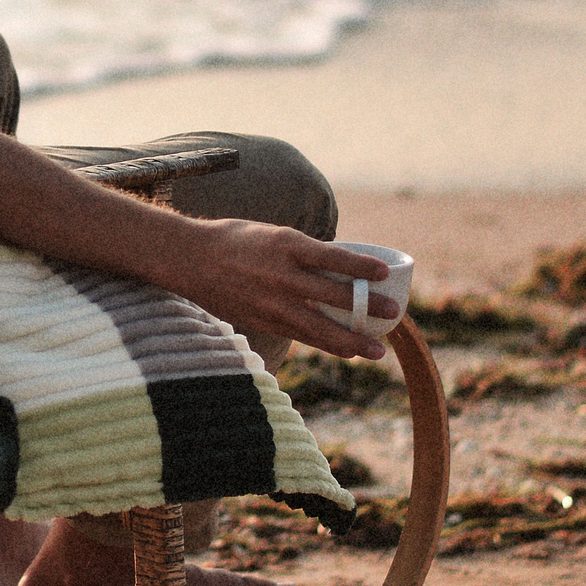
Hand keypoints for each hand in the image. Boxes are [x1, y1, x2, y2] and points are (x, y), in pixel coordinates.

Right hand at [149, 221, 396, 360]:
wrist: (190, 259)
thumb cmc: (236, 240)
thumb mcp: (274, 234)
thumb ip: (304, 252)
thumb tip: (341, 266)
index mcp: (286, 244)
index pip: (333, 257)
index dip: (361, 266)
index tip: (385, 272)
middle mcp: (281, 275)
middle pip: (333, 297)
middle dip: (367, 309)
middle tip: (394, 315)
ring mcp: (271, 302)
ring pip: (319, 327)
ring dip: (351, 341)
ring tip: (376, 351)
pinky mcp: (262, 321)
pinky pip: (301, 336)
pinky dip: (325, 344)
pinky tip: (345, 351)